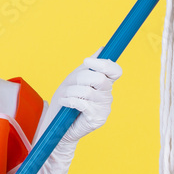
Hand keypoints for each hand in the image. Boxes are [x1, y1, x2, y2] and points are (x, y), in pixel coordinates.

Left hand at [35, 46, 122, 173]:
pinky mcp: (97, 119)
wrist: (58, 124)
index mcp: (104, 83)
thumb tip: (102, 49)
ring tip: (66, 97)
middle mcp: (107, 95)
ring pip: (89, 91)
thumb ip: (89, 67)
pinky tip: (65, 103)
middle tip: (70, 84)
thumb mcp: (75, 80)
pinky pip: (83, 104)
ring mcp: (104, 107)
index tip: (87, 62)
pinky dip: (70, 101)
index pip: (115, 71)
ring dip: (72, 92)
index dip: (104, 64)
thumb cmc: (66, 100)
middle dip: (80, 79)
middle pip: (100, 79)